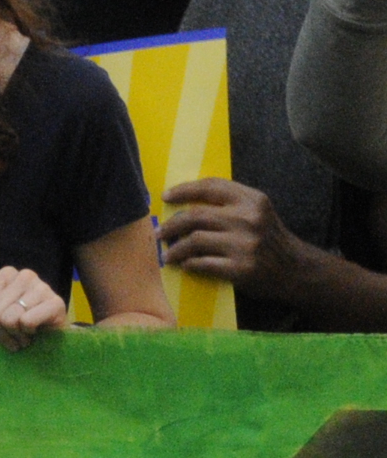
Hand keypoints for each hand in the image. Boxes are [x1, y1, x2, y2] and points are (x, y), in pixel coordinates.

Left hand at [0, 264, 66, 348]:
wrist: (50, 337)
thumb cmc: (17, 324)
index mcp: (6, 274)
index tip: (0, 326)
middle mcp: (25, 275)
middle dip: (1, 331)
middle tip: (13, 335)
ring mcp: (42, 287)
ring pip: (9, 319)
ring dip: (15, 335)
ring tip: (23, 335)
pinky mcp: (56, 303)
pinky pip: (27, 322)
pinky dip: (28, 333)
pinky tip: (36, 331)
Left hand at [161, 178, 311, 292]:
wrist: (296, 270)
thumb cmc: (269, 239)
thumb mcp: (258, 213)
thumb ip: (229, 203)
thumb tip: (181, 202)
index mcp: (253, 200)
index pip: (211, 186)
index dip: (184, 190)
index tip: (166, 196)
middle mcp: (249, 219)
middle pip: (196, 216)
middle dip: (171, 225)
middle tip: (160, 233)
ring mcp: (246, 245)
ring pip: (194, 240)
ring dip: (175, 249)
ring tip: (168, 254)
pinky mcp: (241, 269)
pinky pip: (202, 263)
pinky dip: (190, 264)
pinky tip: (186, 265)